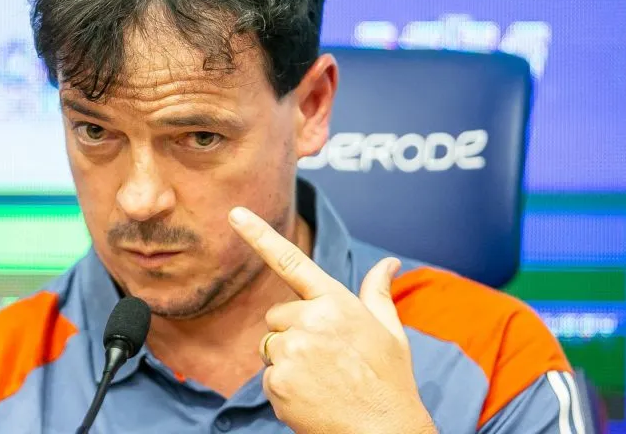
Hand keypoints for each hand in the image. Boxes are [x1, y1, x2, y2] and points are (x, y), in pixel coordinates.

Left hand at [228, 206, 436, 433]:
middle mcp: (311, 321)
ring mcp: (292, 351)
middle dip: (292, 333)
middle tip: (325, 358)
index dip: (258, 234)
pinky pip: (268, 377)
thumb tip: (389, 263)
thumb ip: (379, 294)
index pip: (291, 261)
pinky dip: (285, 389)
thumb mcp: (391, 332)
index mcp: (337, 302)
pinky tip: (312, 397)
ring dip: (288, 361)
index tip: (234, 213)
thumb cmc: (389, 382)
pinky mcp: (278, 382)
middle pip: (277, 317)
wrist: (383, 432)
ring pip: (270, 347)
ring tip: (322, 380)